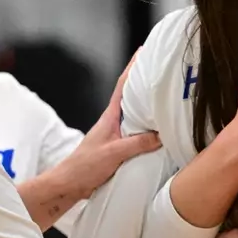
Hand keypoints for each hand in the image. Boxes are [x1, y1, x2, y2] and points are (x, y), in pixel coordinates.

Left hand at [62, 58, 162, 197]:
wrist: (70, 185)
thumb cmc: (85, 166)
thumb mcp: (114, 153)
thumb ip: (138, 143)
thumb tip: (162, 135)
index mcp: (110, 117)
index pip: (123, 86)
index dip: (132, 68)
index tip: (143, 52)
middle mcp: (114, 122)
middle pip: (133, 98)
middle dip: (146, 84)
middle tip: (164, 73)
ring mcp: (117, 135)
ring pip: (137, 116)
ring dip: (150, 108)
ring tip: (168, 99)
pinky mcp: (120, 148)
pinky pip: (139, 134)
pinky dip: (150, 129)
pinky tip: (161, 133)